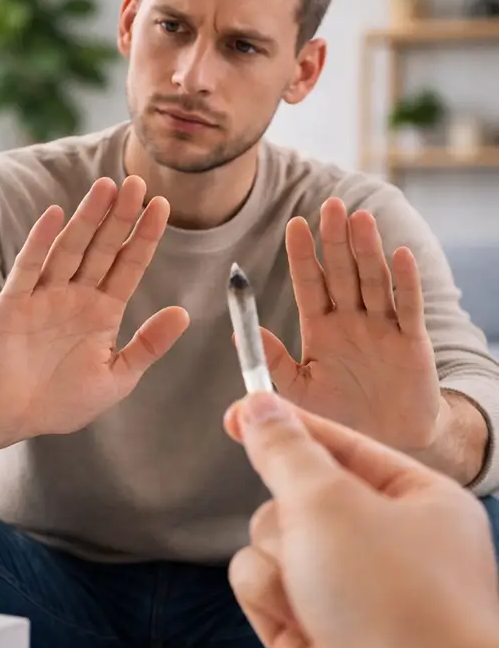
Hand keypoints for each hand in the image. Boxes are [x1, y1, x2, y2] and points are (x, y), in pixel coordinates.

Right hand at [0, 176, 188, 440]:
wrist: (12, 419)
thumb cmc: (64, 401)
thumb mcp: (118, 377)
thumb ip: (149, 345)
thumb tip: (183, 313)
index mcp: (103, 311)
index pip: (129, 265)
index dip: (145, 236)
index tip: (162, 206)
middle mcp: (76, 296)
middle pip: (103, 248)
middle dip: (120, 216)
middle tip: (138, 182)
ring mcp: (44, 296)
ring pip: (70, 249)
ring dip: (87, 218)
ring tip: (105, 186)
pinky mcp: (13, 303)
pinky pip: (29, 267)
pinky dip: (40, 241)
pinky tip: (56, 216)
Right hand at [224, 392, 498, 647]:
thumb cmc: (396, 598)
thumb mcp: (332, 499)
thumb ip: (286, 451)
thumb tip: (261, 408)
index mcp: (413, 501)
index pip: (339, 447)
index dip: (287, 427)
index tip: (239, 410)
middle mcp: (380, 543)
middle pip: (293, 496)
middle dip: (288, 516)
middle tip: (312, 537)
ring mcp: (344, 590)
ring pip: (267, 540)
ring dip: (278, 561)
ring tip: (314, 594)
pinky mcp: (308, 630)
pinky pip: (258, 585)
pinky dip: (269, 598)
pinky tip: (302, 625)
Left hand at [263, 197, 442, 452]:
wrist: (386, 442)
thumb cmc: (340, 415)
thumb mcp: (300, 391)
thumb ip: (272, 365)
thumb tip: (235, 339)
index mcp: (321, 327)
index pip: (310, 283)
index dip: (303, 255)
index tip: (294, 225)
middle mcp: (351, 320)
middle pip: (342, 272)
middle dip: (334, 240)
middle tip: (329, 205)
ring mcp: (382, 327)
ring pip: (374, 281)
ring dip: (368, 250)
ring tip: (360, 218)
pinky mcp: (412, 342)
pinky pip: (408, 307)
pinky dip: (407, 282)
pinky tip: (402, 254)